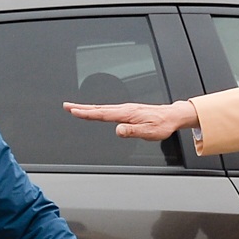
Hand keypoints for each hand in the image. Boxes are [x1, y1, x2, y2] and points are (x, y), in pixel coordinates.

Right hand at [63, 99, 198, 140]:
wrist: (172, 116)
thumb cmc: (162, 125)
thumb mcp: (148, 132)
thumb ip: (132, 131)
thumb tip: (117, 131)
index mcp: (127, 113)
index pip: (103, 113)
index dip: (87, 113)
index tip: (74, 111)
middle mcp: (124, 109)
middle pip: (98, 108)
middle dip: (81, 107)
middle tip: (67, 106)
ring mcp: (125, 108)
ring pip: (102, 108)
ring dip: (87, 108)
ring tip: (75, 108)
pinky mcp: (128, 110)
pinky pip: (109, 109)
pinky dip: (98, 109)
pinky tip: (95, 111)